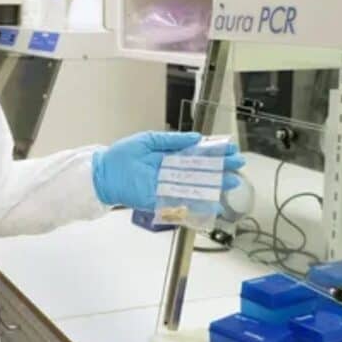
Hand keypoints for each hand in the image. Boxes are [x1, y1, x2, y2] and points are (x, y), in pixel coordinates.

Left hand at [92, 132, 244, 210]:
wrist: (103, 173)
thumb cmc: (123, 155)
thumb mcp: (149, 140)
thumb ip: (172, 140)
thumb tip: (196, 137)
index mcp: (169, 156)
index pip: (196, 154)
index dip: (214, 152)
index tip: (231, 150)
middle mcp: (171, 172)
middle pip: (200, 171)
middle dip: (220, 168)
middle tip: (238, 166)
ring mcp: (167, 186)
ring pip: (195, 186)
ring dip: (214, 185)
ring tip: (232, 182)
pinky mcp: (160, 199)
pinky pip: (181, 202)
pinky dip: (197, 203)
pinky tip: (213, 202)